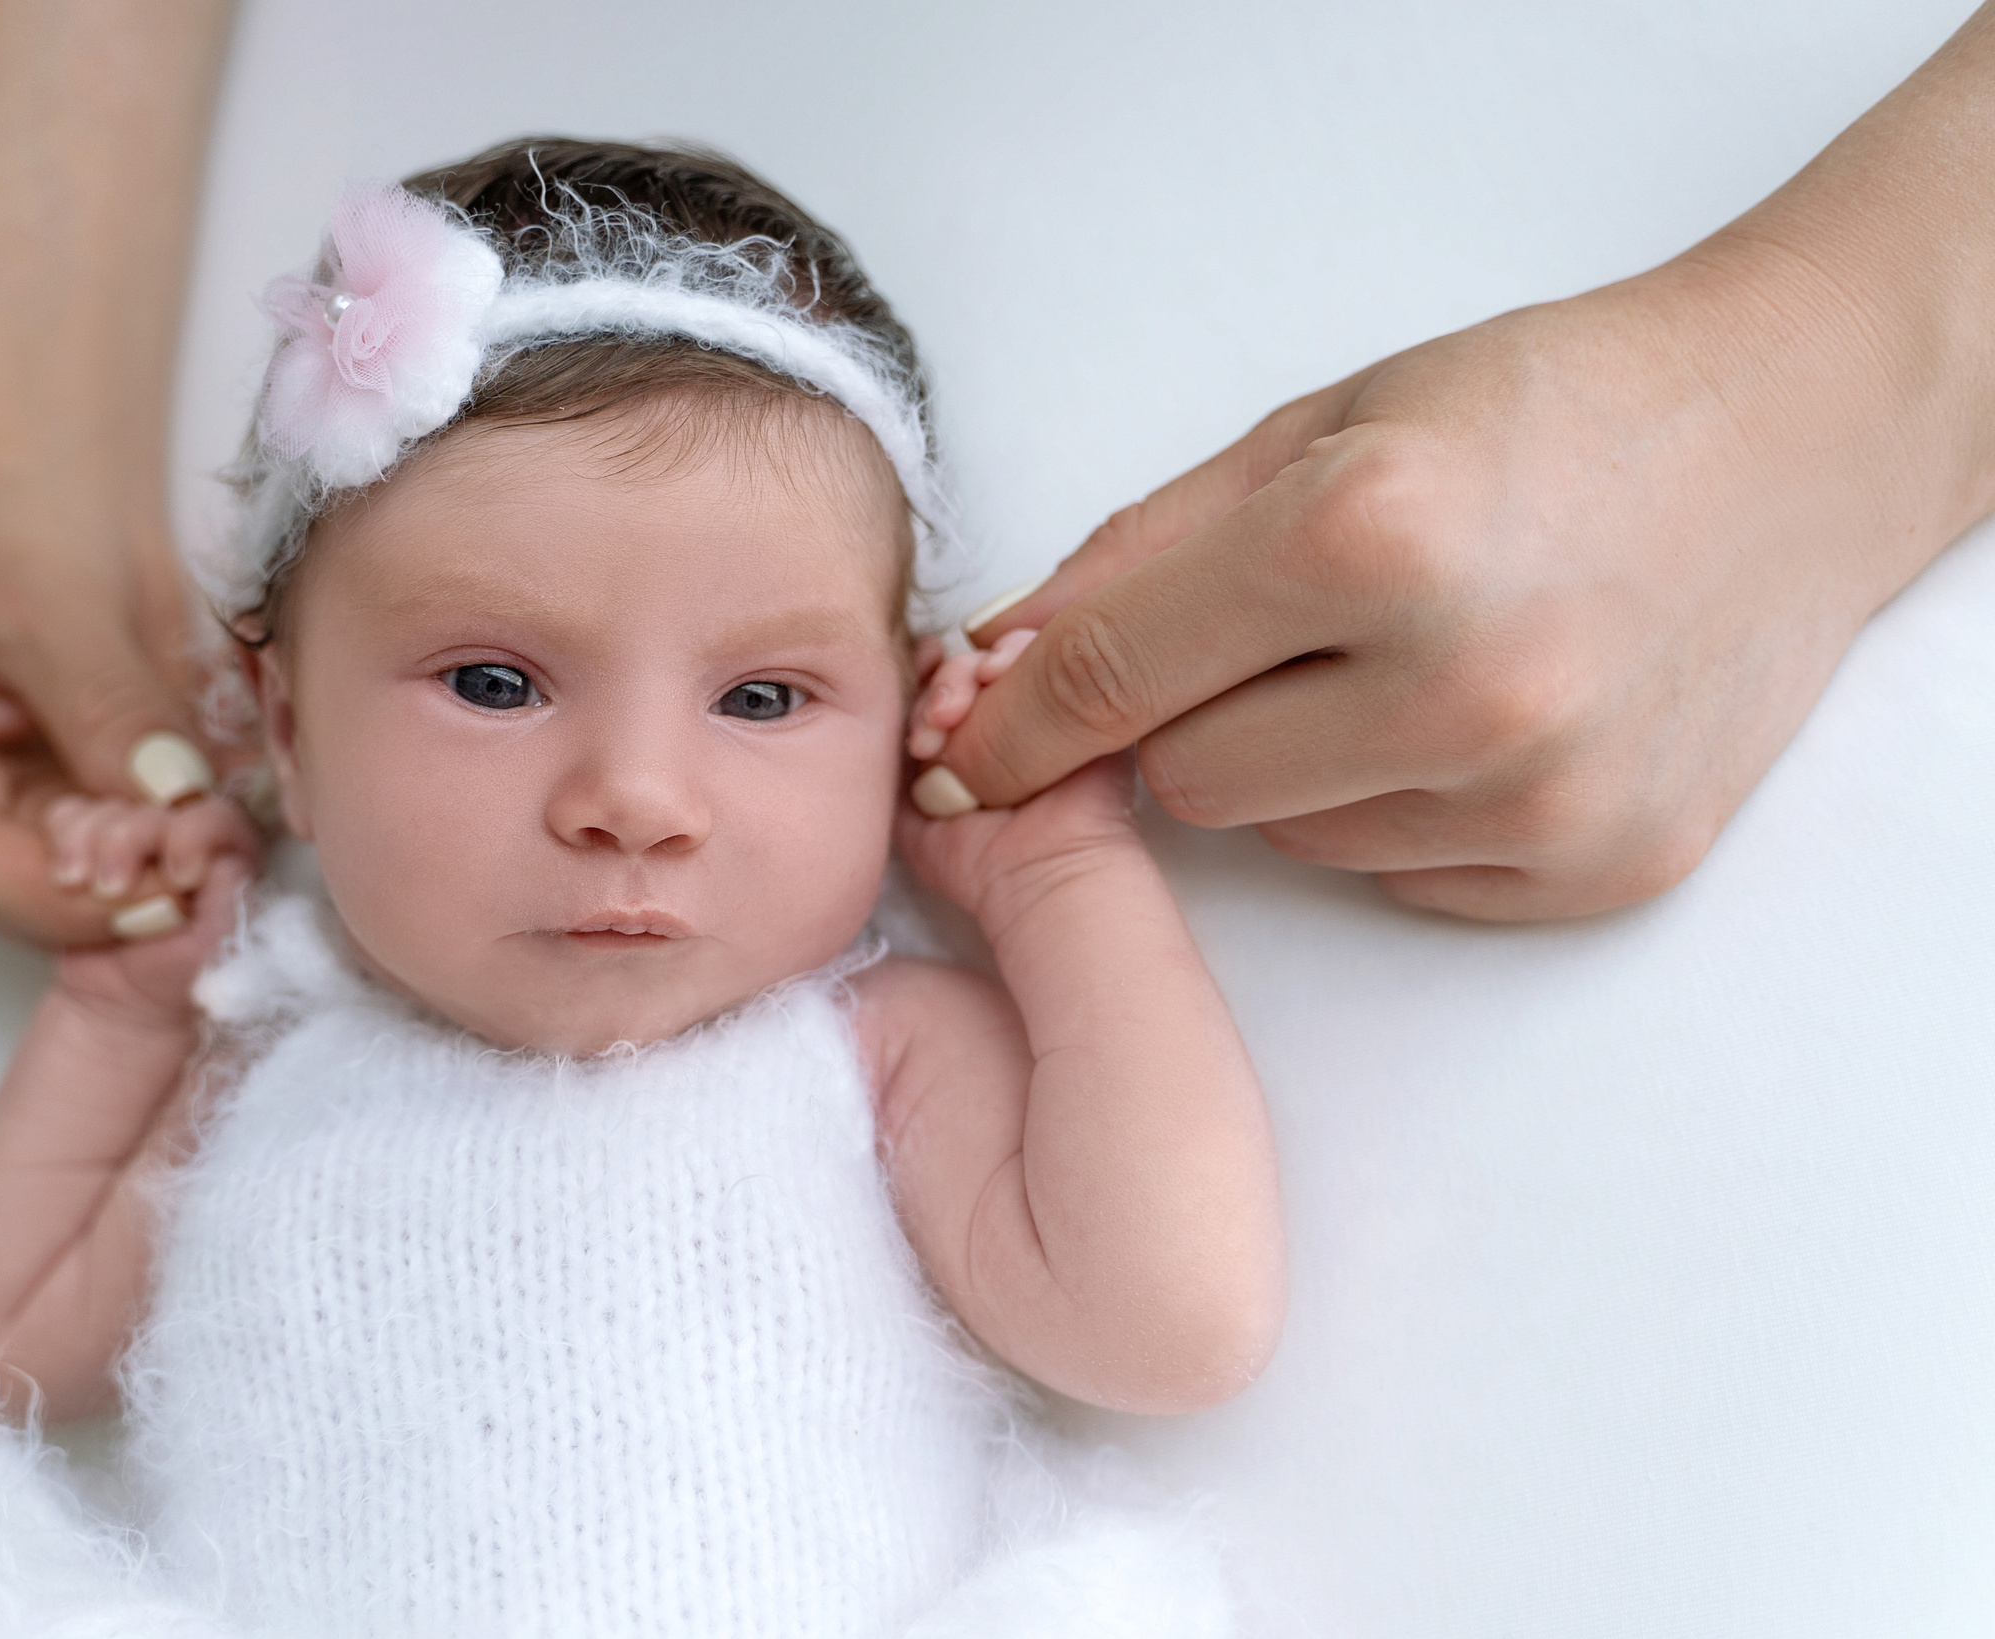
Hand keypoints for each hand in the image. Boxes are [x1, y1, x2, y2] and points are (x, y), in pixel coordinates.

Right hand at [0, 492, 233, 946]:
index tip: (162, 873)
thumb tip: (169, 797)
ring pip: (110, 898)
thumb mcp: (50, 606)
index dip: (74, 894)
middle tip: (219, 853)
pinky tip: (243, 826)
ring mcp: (27, 837)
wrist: (63, 485)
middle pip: (43, 904)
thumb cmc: (12, 523)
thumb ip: (104, 710)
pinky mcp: (102, 823)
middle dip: (137, 888)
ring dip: (181, 876)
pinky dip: (204, 848)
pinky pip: (157, 861)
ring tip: (233, 833)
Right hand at [50, 795, 262, 1019]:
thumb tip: (223, 857)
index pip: (216, 817)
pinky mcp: (90, 845)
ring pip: (108, 809)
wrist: (125, 1007)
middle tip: (113, 889)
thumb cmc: (181, 979)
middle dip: (127, 842)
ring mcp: (136, 841)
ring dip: (89, 843)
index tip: (178, 877)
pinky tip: (68, 879)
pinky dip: (63, 839)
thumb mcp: (219, 946)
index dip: (193, 835)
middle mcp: (183, 839)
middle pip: (153, 807)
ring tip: (84, 888)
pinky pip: (69, 816)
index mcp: (227, 857)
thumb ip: (231, 898)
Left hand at [922, 244, 1983, 920]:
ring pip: (1284, 837)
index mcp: (1366, 537)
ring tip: (1405, 658)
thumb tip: (994, 664)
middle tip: (1268, 638)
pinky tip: (1477, 719)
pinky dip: (1401, 809)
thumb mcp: (1322, 426)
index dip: (1003, 729)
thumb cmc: (1547, 408)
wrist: (1788, 446)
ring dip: (1297, 764)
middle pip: (1182, 781)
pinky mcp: (1596, 867)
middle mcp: (1458, 681)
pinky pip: (1399, 875)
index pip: (1104, 681)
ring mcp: (1538, 790)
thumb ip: (1142, 552)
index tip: (952, 759)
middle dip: (1182, 718)